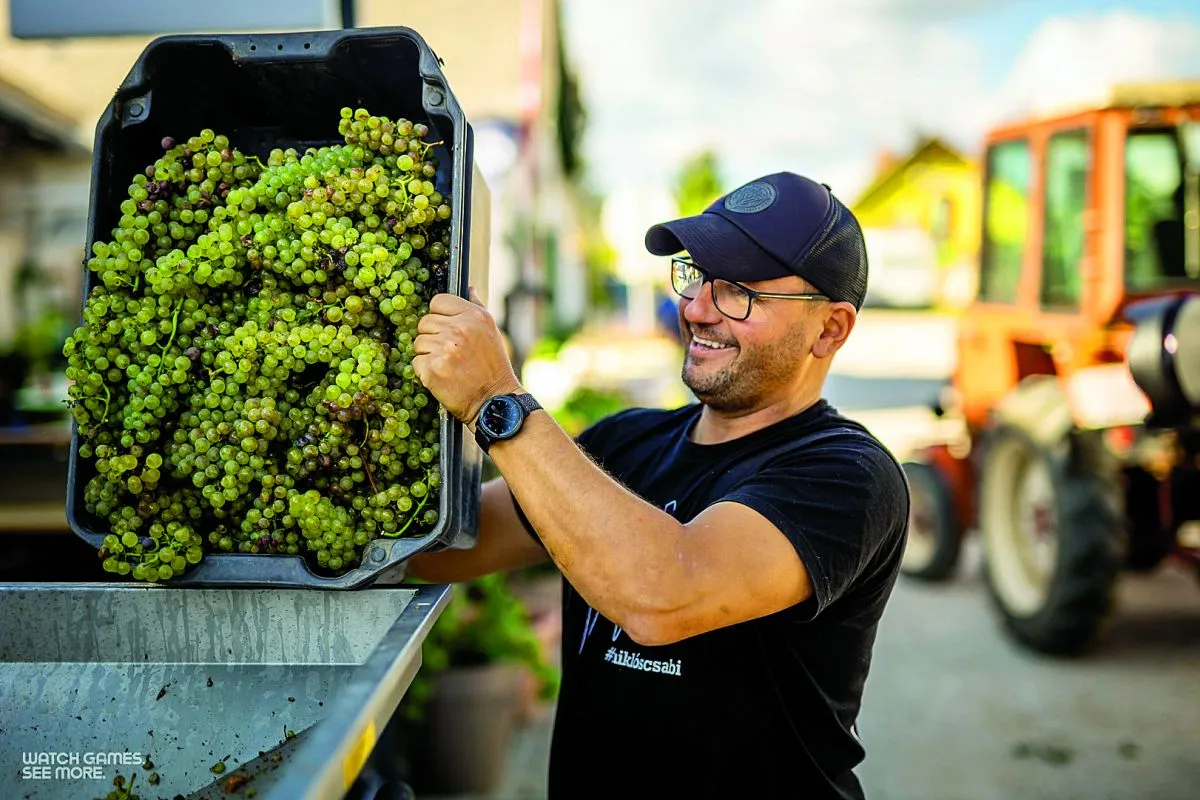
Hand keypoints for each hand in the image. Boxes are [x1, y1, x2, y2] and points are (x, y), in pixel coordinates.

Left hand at [412, 287, 520, 424]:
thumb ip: (477, 307)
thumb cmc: (493, 367)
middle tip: (449, 352)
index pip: (438, 301)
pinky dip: (425, 371)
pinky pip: (416, 362)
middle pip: (425, 322)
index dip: (439, 315)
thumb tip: (469, 288)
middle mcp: (459, 329)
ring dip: (428, 354)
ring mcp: (444, 349)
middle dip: (432, 336)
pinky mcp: (432, 369)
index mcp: (474, 316)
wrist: (494, 401)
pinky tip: (442, 376)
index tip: (447, 329)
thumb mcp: (492, 331)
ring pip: (418, 342)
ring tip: (448, 365)